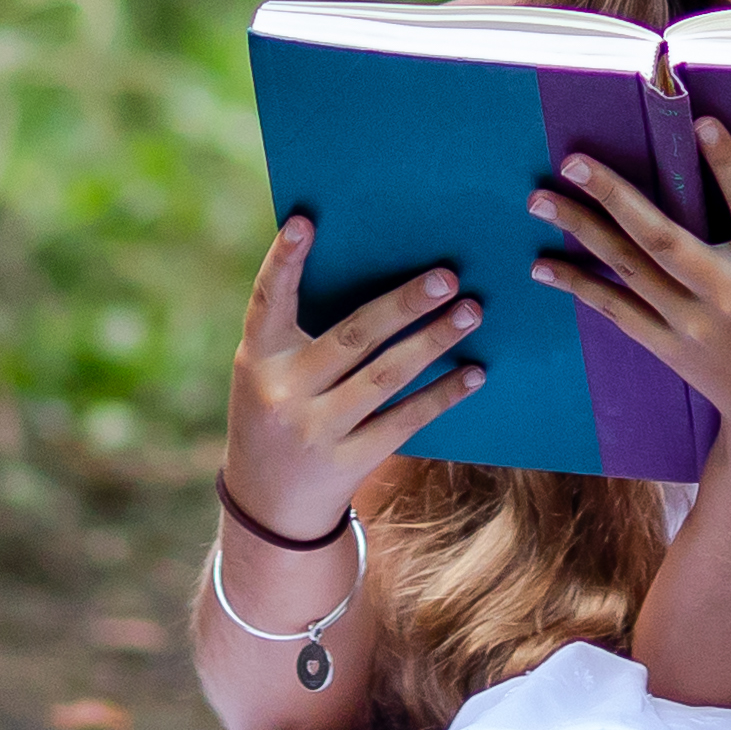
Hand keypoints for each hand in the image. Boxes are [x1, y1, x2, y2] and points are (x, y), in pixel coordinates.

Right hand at [219, 214, 482, 543]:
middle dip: (403, 305)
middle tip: (448, 275)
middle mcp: (282, 393)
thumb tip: (376, 269)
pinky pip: (404, 421)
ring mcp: (315, 432)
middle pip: (351, 337)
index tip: (306, 221)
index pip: (267, 301)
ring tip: (472, 311)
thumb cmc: (278, 413)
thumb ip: (300, 330)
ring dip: (434, 342)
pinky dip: (442, 394)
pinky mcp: (348, 464)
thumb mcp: (268, 373)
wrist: (267, 508)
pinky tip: (474, 372)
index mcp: (256, 359)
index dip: (283, 261)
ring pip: (385, 377)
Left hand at [533, 119, 730, 459]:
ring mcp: (693, 326)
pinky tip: (542, 263)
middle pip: (667, 242)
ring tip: (541, 195)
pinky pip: (616, 312)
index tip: (703, 123)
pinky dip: (579, 287)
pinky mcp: (669, 347)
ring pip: (630, 271)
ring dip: (582, 232)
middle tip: (576, 158)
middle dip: (618, 199)